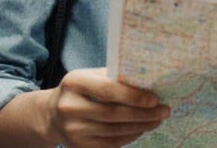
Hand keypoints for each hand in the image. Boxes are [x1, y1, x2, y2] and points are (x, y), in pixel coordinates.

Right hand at [46, 68, 170, 147]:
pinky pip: (110, 143)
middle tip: (164, 110)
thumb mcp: (89, 76)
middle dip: (144, 113)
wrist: (52, 115)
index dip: (133, 95)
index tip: (154, 98)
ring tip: (157, 120)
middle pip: (114, 114)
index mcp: (74, 82)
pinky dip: (130, 136)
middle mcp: (70, 107)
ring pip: (115, 131)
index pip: (108, 90)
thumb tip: (147, 80)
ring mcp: (73, 130)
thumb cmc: (80, 91)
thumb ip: (113, 76)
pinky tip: (141, 129)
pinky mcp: (79, 146)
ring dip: (141, 126)